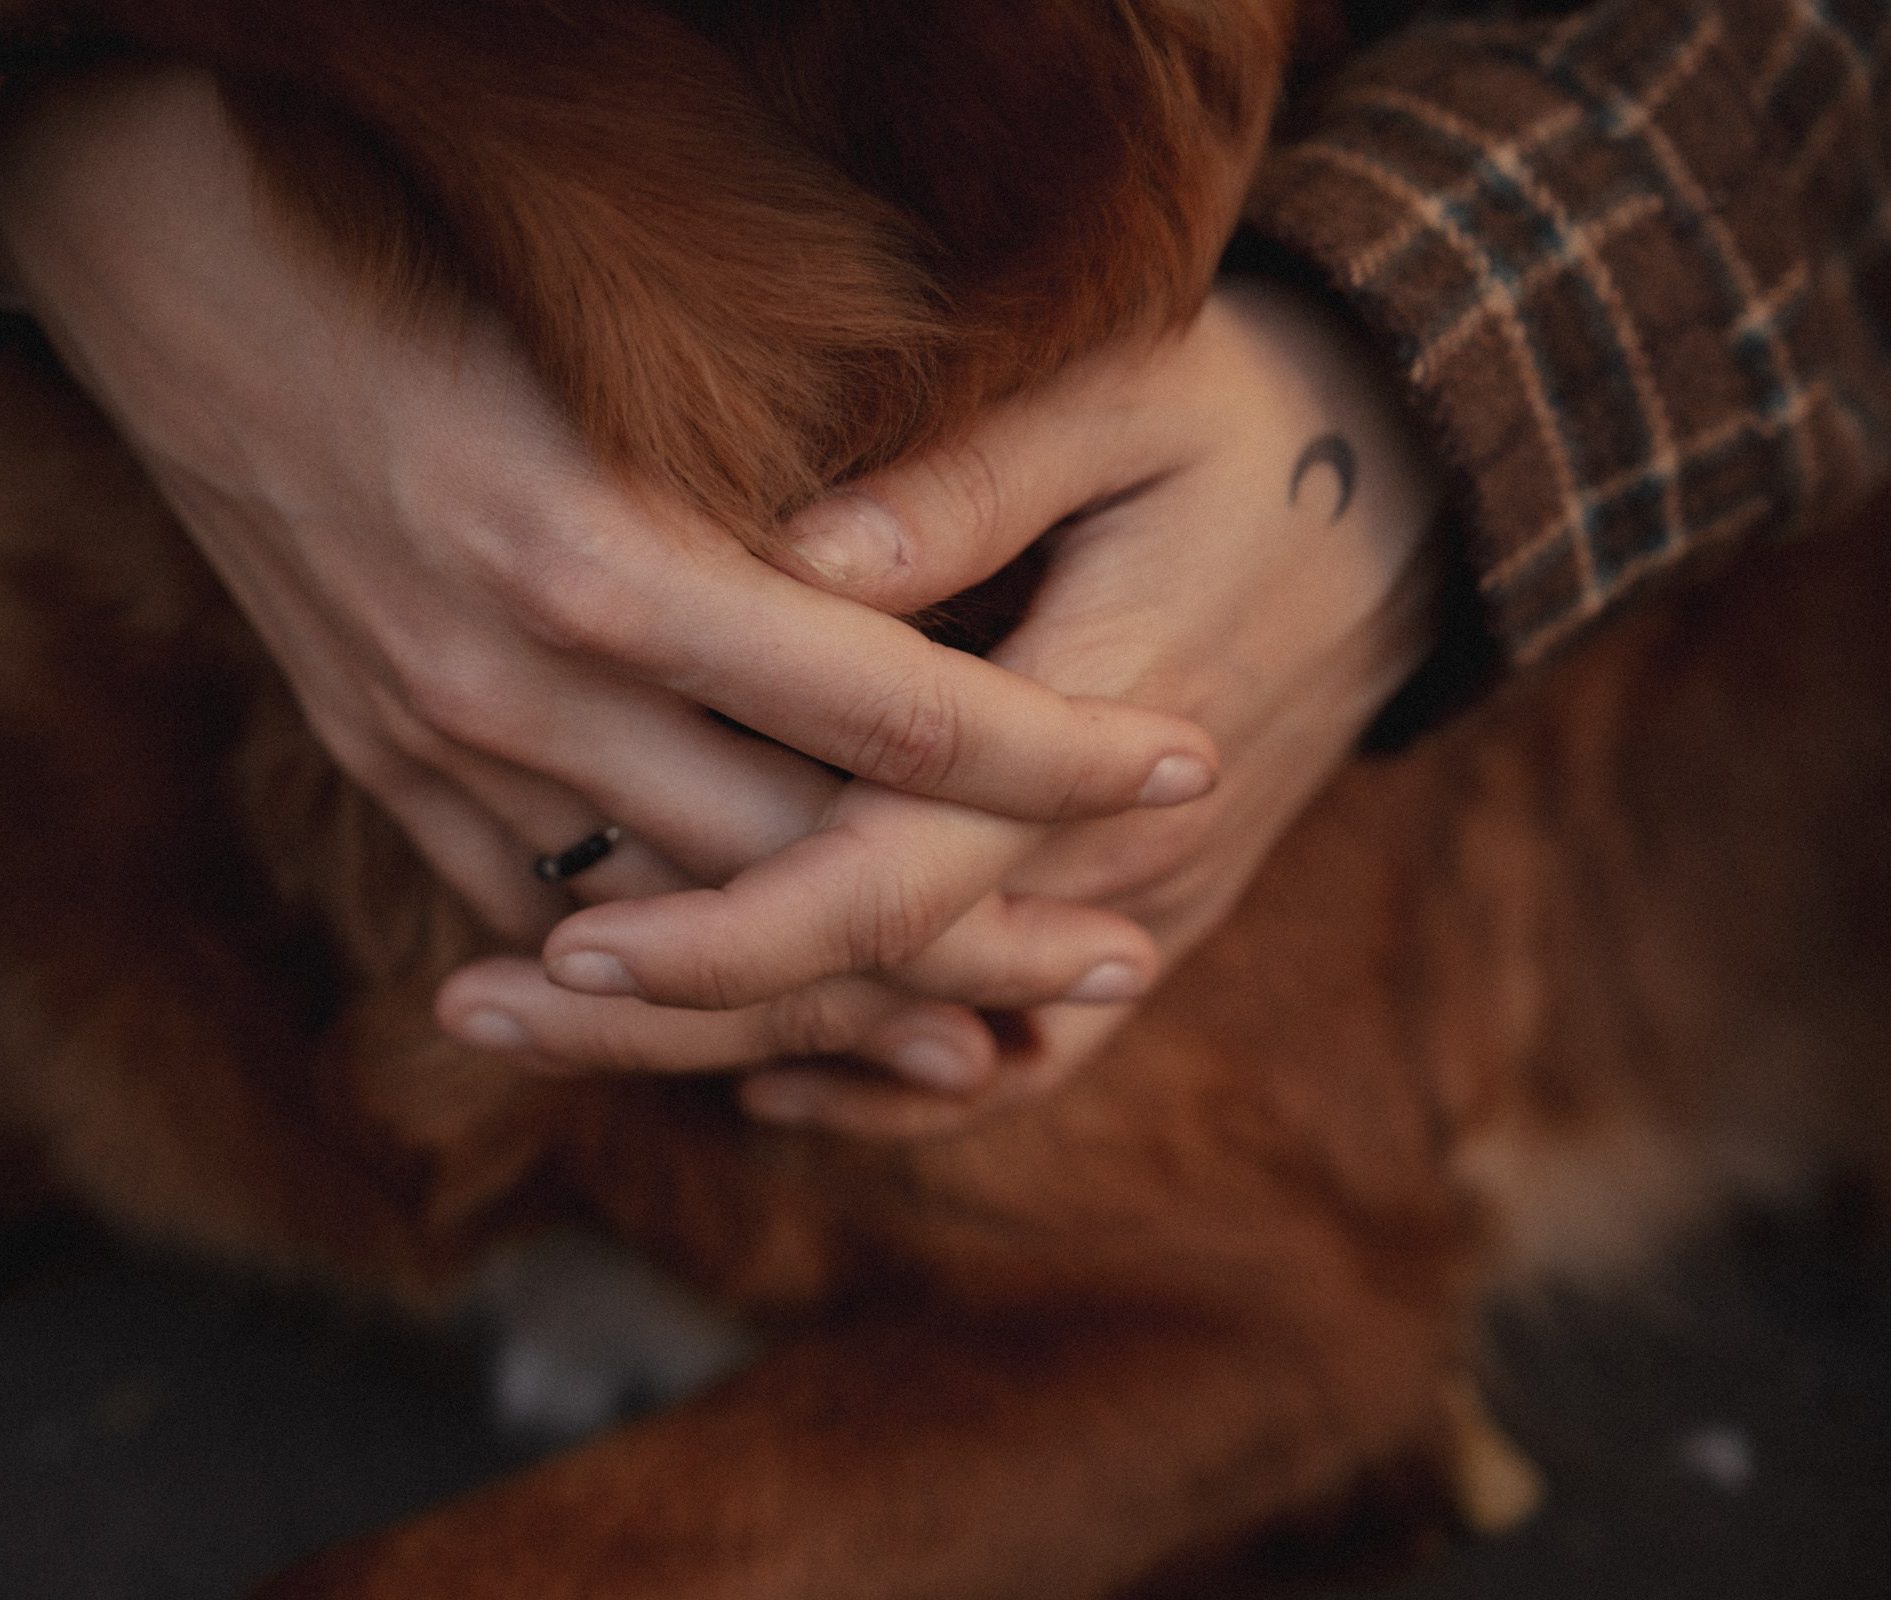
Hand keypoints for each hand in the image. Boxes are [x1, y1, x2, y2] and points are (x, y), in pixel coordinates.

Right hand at [0, 60, 1216, 944]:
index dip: (1054, 752)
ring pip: (674, 934)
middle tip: (1120, 953)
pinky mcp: (374, 760)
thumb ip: (759, 485)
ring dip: (836, 997)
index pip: (888, 709)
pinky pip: (542, 913)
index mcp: (598, 555)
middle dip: (978, 929)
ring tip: (977, 1031)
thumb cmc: (414, 241)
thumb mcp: (612, 338)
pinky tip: (762, 1011)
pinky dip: (666, 974)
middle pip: (795, 870)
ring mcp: (430, 741)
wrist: (158, 256)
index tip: (1189, 758)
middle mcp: (514, 686)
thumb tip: (932, 590)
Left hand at [440, 276, 1441, 1134]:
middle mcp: (1117, 862)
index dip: (724, 931)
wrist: (1418, 492)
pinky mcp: (1136, 919)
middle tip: (471, 1011)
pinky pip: (1008, 1054)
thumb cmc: (1252, 414)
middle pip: (869, 992)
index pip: (889, 886)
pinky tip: (762, 1089)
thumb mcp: (1122, 400)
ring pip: (915, 1041)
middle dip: (665, 1016)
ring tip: (551, 1040)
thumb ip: (965, 486)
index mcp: (1100, 724)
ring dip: (734, 1051)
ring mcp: (1135, 911)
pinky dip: (888, 1088)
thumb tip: (785, 569)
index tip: (562, 947)